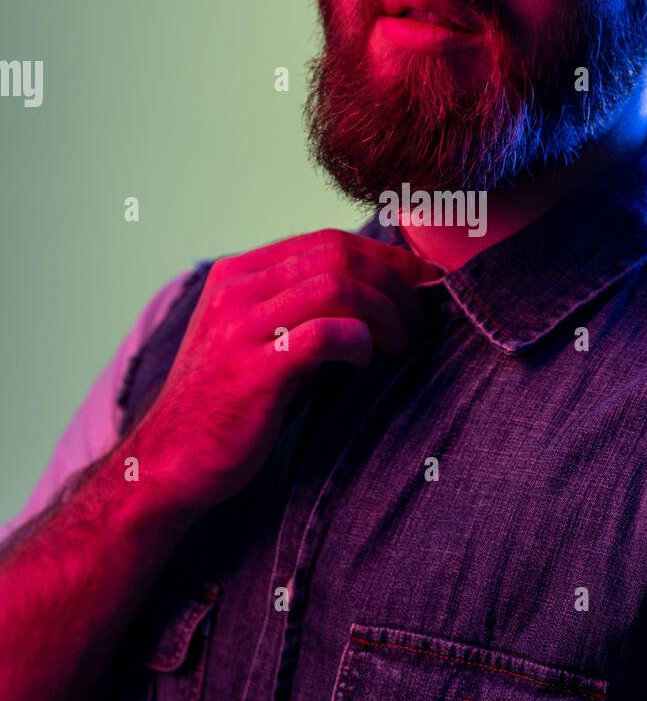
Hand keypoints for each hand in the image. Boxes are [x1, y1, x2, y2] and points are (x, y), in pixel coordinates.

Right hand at [133, 230, 440, 508]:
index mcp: (239, 273)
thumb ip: (301, 308)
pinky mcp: (253, 369)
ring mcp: (240, 327)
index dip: (386, 258)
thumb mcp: (258, 338)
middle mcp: (237, 289)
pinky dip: (359, 341)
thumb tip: (381, 293)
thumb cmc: (230, 402)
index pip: (328, 240)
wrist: (170, 461)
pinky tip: (365, 361)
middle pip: (338, 254)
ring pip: (337, 286)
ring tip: (399, 343)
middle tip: (419, 318)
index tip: (422, 283)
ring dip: (384, 312)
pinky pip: (324, 334)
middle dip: (394, 281)